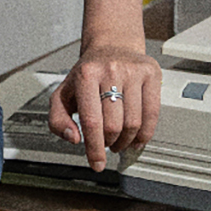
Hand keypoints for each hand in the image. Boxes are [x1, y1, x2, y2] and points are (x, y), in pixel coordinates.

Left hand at [48, 44, 160, 172]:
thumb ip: (58, 120)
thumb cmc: (87, 74)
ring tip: (119, 142)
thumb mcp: (63, 94)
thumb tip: (74, 138)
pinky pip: (153, 114)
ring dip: (126, 142)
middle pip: (114, 125)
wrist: (111, 47)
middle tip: (107, 146)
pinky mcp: (151, 74)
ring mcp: (133, 71)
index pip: (91, 121)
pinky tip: (137, 138)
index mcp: (85, 74)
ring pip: (134, 123)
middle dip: (109, 143)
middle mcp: (110, 70)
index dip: (94, 148)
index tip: (97, 164)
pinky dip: (145, 134)